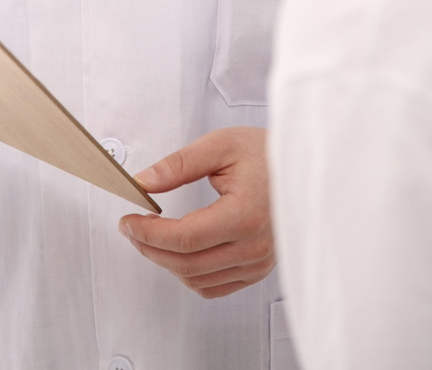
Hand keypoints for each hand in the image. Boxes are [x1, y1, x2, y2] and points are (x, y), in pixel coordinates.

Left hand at [119, 127, 274, 298]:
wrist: (303, 167)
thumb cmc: (266, 153)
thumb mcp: (220, 145)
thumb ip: (178, 165)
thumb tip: (143, 183)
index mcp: (245, 215)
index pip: (184, 238)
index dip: (149, 233)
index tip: (128, 221)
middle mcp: (254, 247)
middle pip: (186, 264)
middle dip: (150, 248)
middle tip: (131, 228)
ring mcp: (259, 262)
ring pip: (198, 280)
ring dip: (166, 263)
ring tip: (150, 237)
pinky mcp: (259, 269)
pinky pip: (215, 286)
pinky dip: (189, 275)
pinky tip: (178, 253)